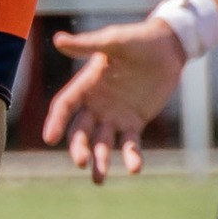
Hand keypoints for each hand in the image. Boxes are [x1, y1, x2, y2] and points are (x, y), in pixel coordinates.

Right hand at [41, 18, 186, 183]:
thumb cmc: (137, 39)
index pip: (64, 106)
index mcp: (85, 85)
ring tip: (99, 179)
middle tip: (81, 162)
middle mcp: (95, 104)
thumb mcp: (112, 41)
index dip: (56, 121)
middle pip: (80, 132)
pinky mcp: (134, 123)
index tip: (50, 138)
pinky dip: (130, 157)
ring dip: (99, 161)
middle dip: (79, 148)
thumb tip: (58, 40)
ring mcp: (114, 116)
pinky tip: (135, 169)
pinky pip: (129, 144)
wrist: (167, 47)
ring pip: (101, 143)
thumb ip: (87, 45)